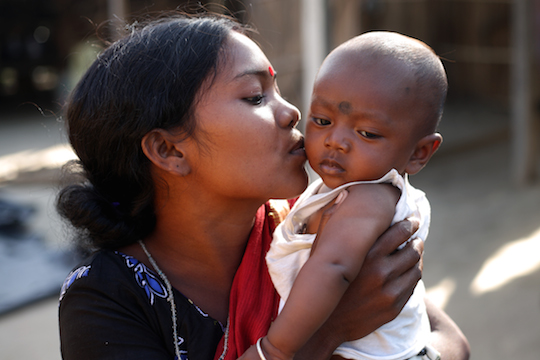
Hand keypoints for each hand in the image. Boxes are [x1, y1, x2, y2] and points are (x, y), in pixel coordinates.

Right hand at [328, 219, 422, 341]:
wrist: (324, 324)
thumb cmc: (321, 282)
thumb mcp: (322, 250)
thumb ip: (333, 222)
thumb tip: (344, 195)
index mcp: (367, 254)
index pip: (400, 232)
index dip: (410, 224)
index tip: (413, 221)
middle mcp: (381, 272)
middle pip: (412, 250)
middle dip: (416, 241)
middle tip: (415, 238)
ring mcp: (390, 291)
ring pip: (415, 269)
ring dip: (417, 259)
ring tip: (413, 254)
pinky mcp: (394, 307)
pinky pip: (412, 287)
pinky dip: (412, 276)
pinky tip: (407, 273)